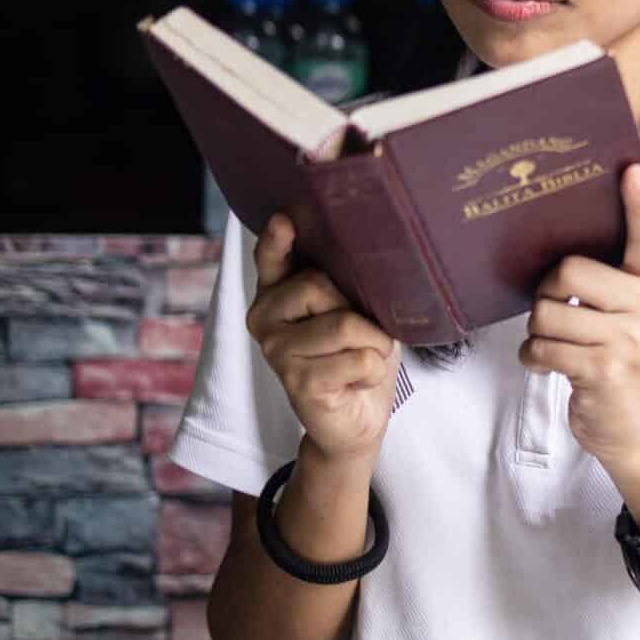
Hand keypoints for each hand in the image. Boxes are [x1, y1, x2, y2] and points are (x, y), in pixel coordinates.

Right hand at [246, 211, 401, 467]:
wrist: (356, 420)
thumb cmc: (357, 355)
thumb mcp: (355, 310)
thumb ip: (343, 283)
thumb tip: (365, 254)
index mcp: (277, 293)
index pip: (272, 259)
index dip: (276, 239)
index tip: (285, 219)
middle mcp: (265, 318)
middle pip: (318, 284)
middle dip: (359, 309)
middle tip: (363, 334)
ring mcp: (276, 352)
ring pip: (344, 323)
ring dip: (374, 342)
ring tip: (364, 357)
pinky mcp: (298, 382)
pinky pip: (359, 358)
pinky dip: (375, 370)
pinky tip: (358, 381)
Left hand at [523, 164, 639, 474]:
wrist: (638, 428)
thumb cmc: (624, 361)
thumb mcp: (635, 316)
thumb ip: (615, 282)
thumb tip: (564, 253)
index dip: (639, 202)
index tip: (630, 169)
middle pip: (569, 271)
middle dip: (547, 292)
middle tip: (558, 311)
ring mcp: (631, 338)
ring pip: (548, 312)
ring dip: (539, 333)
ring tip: (558, 345)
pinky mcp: (606, 369)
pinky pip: (543, 347)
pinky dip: (534, 358)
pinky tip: (551, 365)